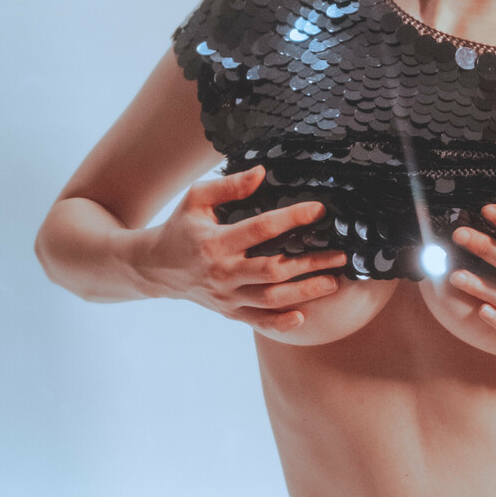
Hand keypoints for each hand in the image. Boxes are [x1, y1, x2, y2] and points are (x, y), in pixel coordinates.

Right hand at [134, 165, 347, 336]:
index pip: (260, 229)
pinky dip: (280, 323)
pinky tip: (302, 317)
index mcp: (215, 242)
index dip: (291, 218)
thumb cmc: (180, 228)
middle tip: (340, 256)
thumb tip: (261, 173)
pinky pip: (258, 321)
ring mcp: (227, 297)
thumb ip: (229, 186)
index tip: (318, 210)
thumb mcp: (195, 199)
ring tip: (333, 283)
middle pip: (273, 270)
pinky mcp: (229, 312)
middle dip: (310, 263)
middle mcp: (223, 273)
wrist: (155, 268)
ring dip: (305, 292)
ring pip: (271, 299)